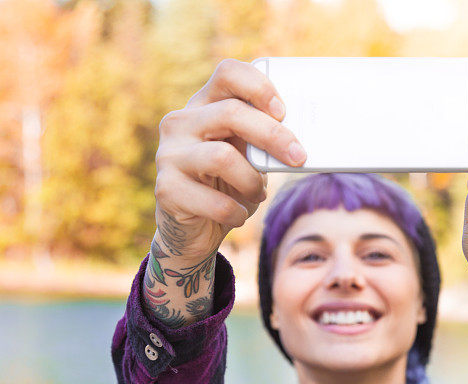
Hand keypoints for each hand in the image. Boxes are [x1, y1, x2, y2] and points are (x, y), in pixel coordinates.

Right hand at [153, 59, 306, 259]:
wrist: (193, 227)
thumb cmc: (228, 184)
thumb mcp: (247, 155)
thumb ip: (263, 139)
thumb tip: (301, 141)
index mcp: (203, 105)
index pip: (228, 73)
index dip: (259, 87)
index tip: (283, 111)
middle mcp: (180, 123)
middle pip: (231, 112)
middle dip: (272, 135)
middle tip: (298, 156)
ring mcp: (169, 155)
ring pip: (222, 157)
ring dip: (251, 180)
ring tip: (257, 193)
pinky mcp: (166, 189)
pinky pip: (214, 200)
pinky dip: (235, 211)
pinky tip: (237, 215)